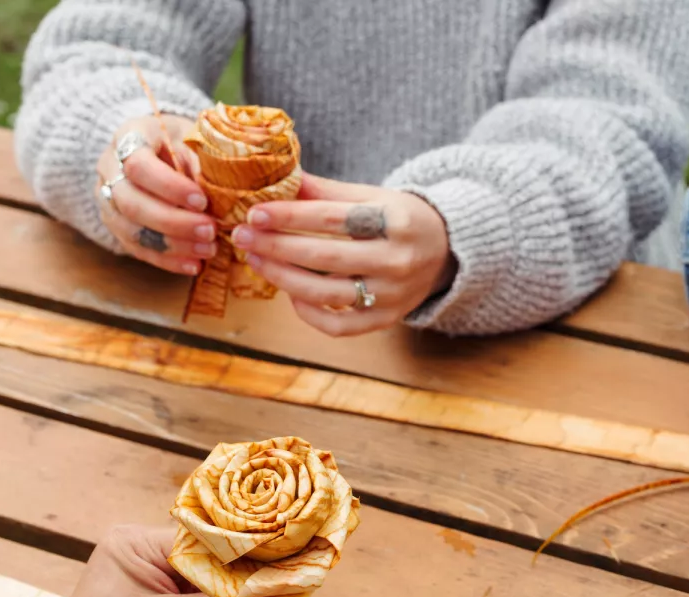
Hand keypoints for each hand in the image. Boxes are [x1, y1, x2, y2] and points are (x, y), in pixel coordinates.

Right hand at [94, 114, 217, 275]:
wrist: (157, 148)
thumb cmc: (181, 143)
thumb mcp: (193, 141)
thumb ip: (203, 164)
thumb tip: (225, 197)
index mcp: (130, 137)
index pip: (139, 166)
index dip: (170, 187)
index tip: (202, 201)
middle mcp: (110, 168)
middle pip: (132, 203)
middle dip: (174, 223)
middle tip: (210, 232)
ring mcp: (108, 199)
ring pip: (132, 231)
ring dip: (173, 246)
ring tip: (207, 251)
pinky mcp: (116, 225)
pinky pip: (137, 249)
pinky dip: (167, 261)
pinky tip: (193, 266)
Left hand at [230, 174, 455, 335]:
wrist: (446, 252)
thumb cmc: (401, 219)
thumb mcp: (374, 196)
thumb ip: (327, 192)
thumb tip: (276, 178)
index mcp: (397, 223)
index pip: (335, 219)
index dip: (292, 216)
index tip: (257, 212)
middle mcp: (398, 262)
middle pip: (327, 257)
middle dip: (278, 246)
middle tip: (243, 236)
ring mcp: (393, 296)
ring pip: (327, 294)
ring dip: (283, 278)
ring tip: (256, 259)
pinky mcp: (386, 320)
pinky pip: (339, 326)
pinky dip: (310, 313)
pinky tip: (290, 294)